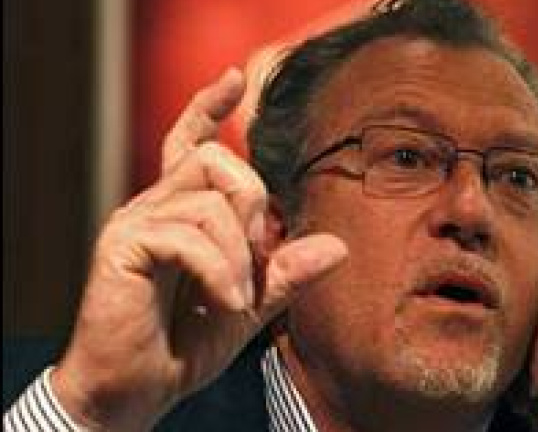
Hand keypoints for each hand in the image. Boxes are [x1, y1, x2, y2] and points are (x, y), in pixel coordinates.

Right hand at [51, 68, 347, 431]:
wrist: (136, 389)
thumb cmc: (185, 343)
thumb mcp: (249, 304)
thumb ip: (286, 273)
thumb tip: (338, 247)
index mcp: (180, 210)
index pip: (191, 141)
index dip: (209, 107)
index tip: (236, 78)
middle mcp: (155, 204)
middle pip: (218, 161)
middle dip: (253, 207)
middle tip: (256, 260)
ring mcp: (135, 221)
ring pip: (210, 199)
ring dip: (239, 254)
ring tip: (238, 299)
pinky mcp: (123, 245)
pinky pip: (190, 236)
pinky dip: (220, 271)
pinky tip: (226, 303)